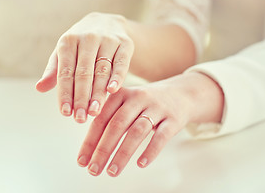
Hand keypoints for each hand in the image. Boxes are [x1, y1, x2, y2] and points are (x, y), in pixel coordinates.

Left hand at [35, 12, 133, 122]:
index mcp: (68, 41)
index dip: (65, 93)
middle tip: (80, 118)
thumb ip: (54, 71)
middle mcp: (88, 38)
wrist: (108, 23)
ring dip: (98, 93)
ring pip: (102, 70)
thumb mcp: (65, 52)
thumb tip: (39, 88)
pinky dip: (117, 77)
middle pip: (84, 73)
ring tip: (94, 111)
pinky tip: (112, 91)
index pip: (65, 72)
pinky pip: (121, 63)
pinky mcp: (125, 44)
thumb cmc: (81, 44)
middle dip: (81, 98)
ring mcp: (108, 40)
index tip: (65, 113)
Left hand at [76, 72, 223, 176]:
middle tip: (94, 169)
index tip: (82, 160)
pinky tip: (141, 164)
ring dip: (123, 153)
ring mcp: (157, 108)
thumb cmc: (148, 103)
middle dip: (103, 149)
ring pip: (137, 131)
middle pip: (117, 125)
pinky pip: (161, 136)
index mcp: (122, 94)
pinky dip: (150, 151)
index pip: (101, 119)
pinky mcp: (173, 118)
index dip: (90, 140)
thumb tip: (90, 147)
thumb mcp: (128, 102)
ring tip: (113, 171)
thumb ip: (110, 117)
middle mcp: (138, 98)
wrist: (183, 93)